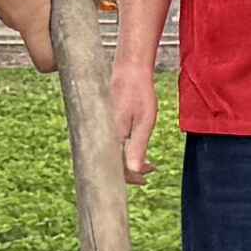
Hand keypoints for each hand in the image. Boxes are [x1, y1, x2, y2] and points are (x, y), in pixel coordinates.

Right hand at [109, 42, 161, 181]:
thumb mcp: (144, 122)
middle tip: (149, 172)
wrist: (129, 70)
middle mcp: (102, 134)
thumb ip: (138, 147)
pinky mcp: (103, 124)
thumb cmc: (138, 93)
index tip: (145, 179)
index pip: (116, 167)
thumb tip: (134, 171)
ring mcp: (101, 128)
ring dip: (128, 161)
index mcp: (111, 136)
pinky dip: (123, 150)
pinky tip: (134, 148)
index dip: (131, 177)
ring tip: (147, 163)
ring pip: (112, 154)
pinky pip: (110, 143)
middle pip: (112, 163)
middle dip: (130, 172)